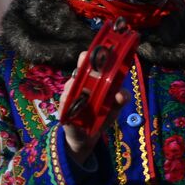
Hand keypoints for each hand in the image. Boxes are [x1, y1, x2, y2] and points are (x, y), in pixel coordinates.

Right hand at [59, 49, 125, 165]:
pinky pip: (64, 101)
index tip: (97, 49)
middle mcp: (82, 83)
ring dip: (75, 86)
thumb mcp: (116, 106)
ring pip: (71, 84)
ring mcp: (71, 94)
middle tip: (85, 60)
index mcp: (97, 80)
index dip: (95, 56)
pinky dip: (68, 101)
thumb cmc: (104, 114)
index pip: (94, 64)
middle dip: (83, 64)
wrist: (87, 135)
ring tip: (80, 93)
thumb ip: (121, 99)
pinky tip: (71, 104)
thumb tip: (121, 94)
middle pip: (81, 70)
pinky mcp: (63, 107)